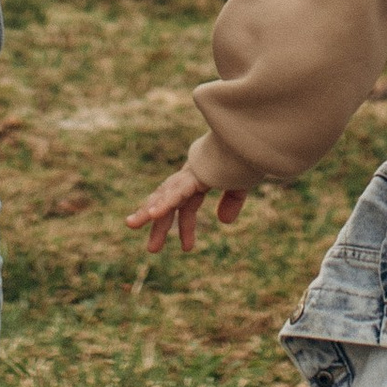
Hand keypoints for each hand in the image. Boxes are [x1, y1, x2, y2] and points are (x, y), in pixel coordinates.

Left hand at [126, 162, 245, 255]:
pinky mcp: (196, 172)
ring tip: (131, 225)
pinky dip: (164, 203)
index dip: (186, 226)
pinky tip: (152, 214)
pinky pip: (177, 191)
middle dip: (160, 223)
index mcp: (201, 176)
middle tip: (152, 249)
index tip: (187, 248)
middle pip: (170, 201)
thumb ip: (232, 201)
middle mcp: (191, 173)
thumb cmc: (248, 154)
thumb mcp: (241, 183)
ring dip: (149, 211)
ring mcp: (192, 171)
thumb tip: (223, 221)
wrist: (254, 137)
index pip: (187, 204)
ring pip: (166, 195)